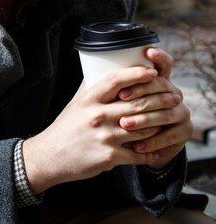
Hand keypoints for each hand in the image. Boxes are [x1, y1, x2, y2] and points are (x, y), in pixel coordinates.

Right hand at [23, 66, 162, 193]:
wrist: (51, 156)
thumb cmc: (65, 128)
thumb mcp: (75, 104)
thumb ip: (91, 88)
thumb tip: (103, 69)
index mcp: (89, 100)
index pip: (116, 80)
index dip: (137, 74)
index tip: (153, 72)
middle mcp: (97, 116)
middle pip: (137, 104)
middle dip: (161, 100)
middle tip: (174, 98)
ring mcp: (104, 137)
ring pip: (143, 129)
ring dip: (158, 126)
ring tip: (166, 122)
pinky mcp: (109, 157)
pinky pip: (138, 154)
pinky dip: (149, 153)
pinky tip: (154, 151)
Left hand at [116, 47, 192, 169]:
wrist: (140, 144)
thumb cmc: (121, 115)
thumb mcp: (114, 99)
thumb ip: (108, 84)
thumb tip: (89, 66)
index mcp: (158, 80)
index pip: (164, 64)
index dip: (159, 57)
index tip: (147, 52)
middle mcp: (173, 92)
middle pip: (161, 87)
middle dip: (140, 92)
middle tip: (121, 97)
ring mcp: (181, 111)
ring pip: (165, 113)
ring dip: (143, 119)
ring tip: (123, 124)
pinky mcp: (183, 131)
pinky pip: (170, 136)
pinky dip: (152, 142)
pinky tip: (138, 147)